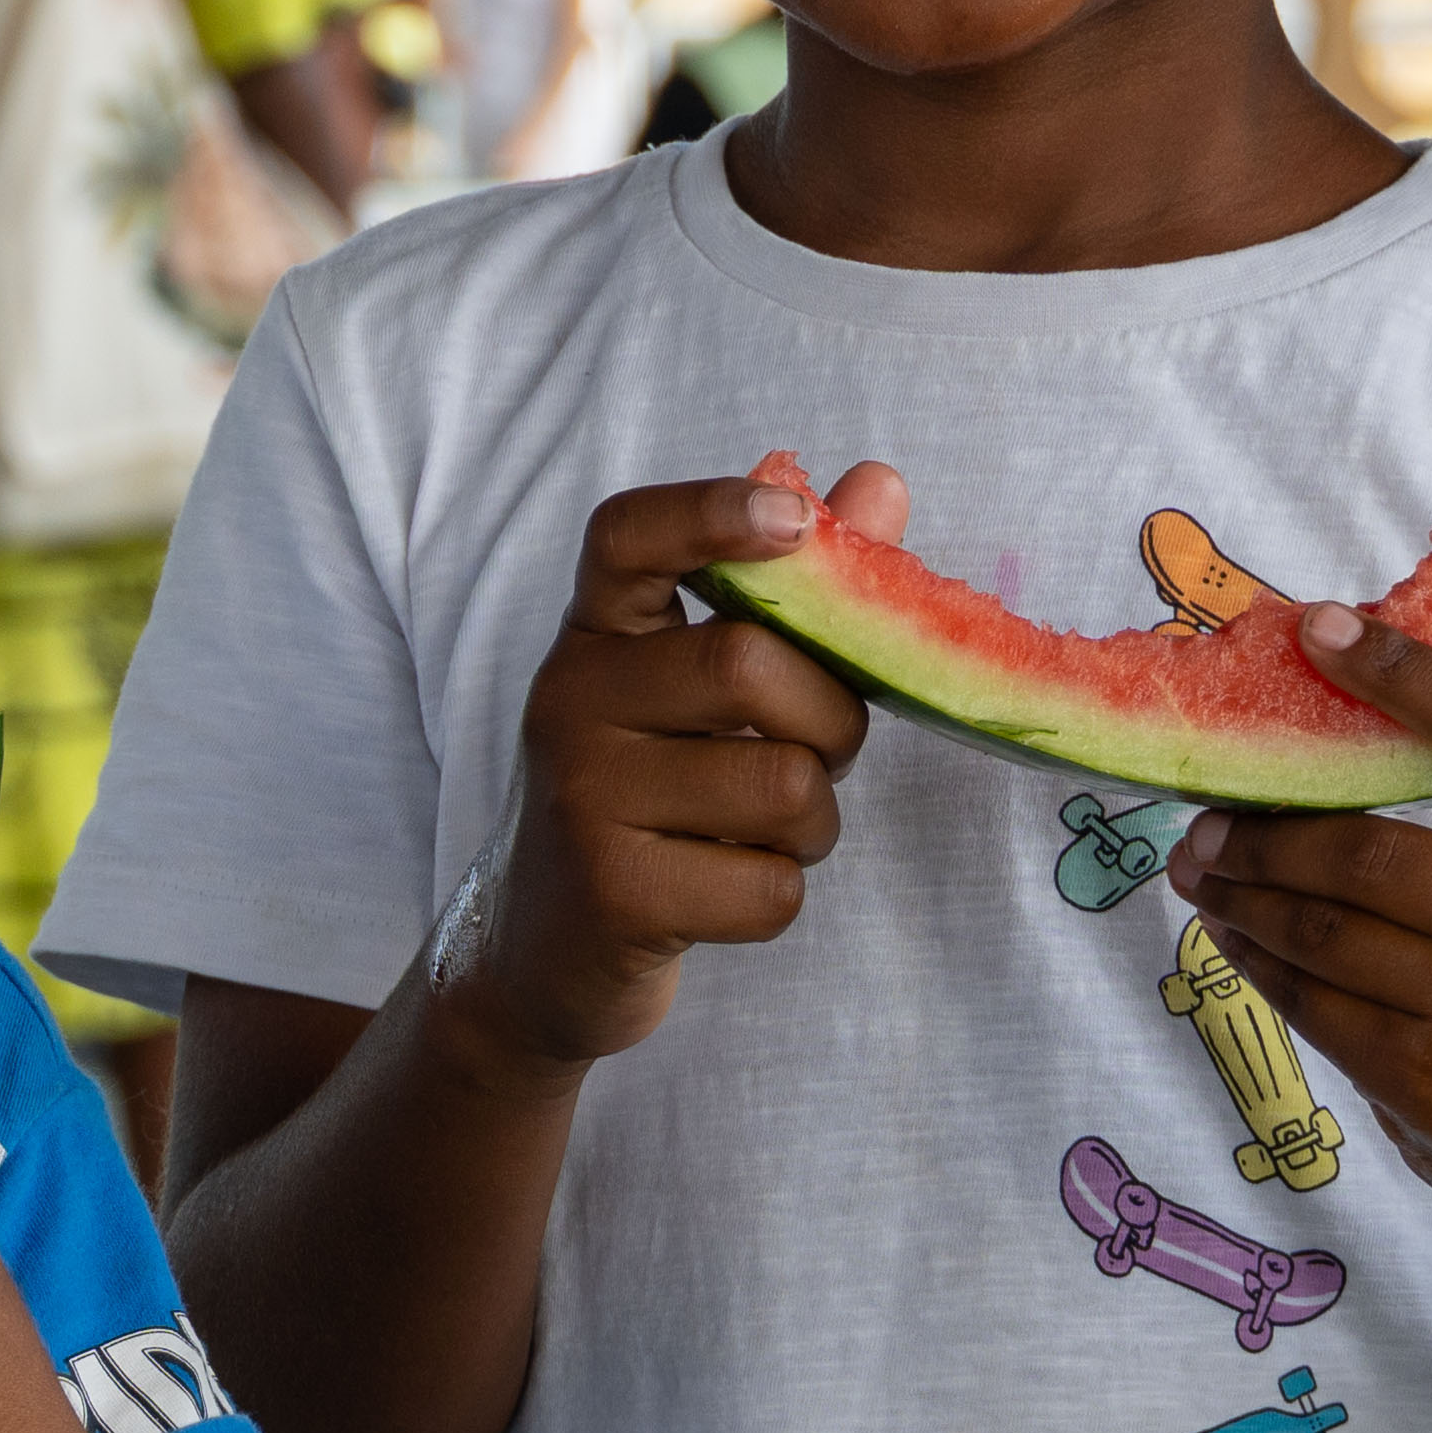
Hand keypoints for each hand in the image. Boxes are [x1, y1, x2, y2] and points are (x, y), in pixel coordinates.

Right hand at [435, 469, 881, 1077]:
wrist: (548, 948)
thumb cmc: (658, 793)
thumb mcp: (705, 688)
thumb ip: (794, 595)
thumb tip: (883, 484)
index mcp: (596, 633)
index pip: (626, 536)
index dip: (709, 511)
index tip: (791, 518)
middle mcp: (570, 700)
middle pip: (748, 665)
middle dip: (830, 720)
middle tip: (817, 754)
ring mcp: (582, 799)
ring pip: (781, 785)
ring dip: (814, 822)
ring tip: (765, 832)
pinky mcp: (613, 895)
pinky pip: (771, 887)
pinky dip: (779, 894)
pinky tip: (723, 891)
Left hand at [1167, 606, 1431, 1286]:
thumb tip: (1372, 724)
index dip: (1404, 673)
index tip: (1319, 630)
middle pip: (1374, 849)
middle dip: (1271, 826)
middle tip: (1211, 809)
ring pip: (1325, 929)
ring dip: (1244, 892)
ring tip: (1204, 866)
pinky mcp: (1428, 1085)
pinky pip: (1314, 1002)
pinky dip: (1259, 962)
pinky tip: (1235, 936)